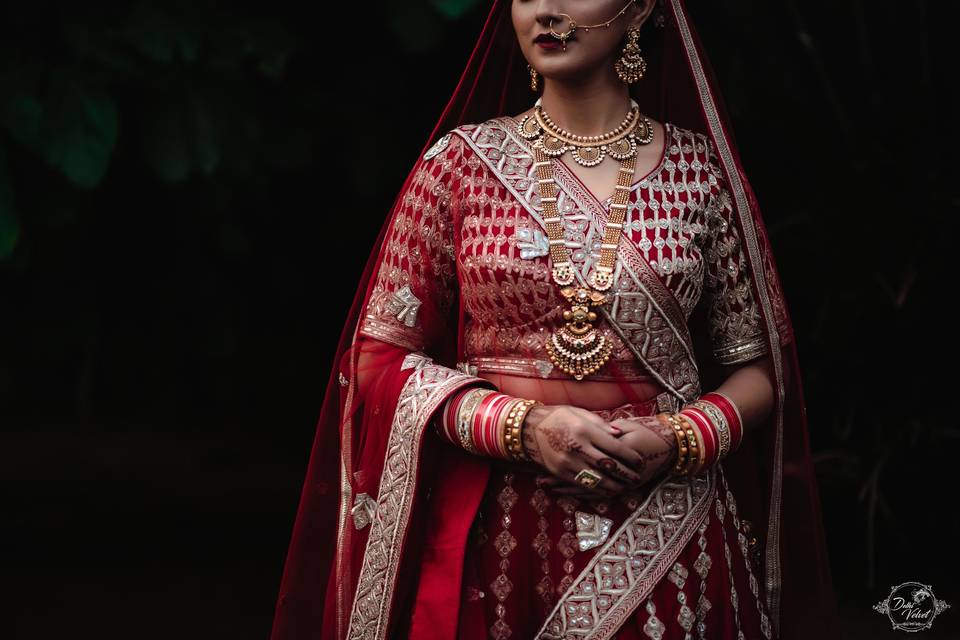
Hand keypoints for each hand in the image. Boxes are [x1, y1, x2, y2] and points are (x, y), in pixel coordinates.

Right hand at [521, 404, 644, 498]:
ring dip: (614, 485)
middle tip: (637, 477)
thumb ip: (601, 424)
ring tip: (625, 487)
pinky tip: (607, 490)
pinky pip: (583, 485)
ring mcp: (568, 462)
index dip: (630, 456)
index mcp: (584, 430)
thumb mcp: (579, 412)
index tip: (640, 461)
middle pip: (608, 466)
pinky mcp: (560, 472)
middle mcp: (577, 447)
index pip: (614, 447)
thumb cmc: (557, 416)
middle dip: (626, 474)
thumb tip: (619, 434)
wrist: (528, 428)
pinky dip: (597, 489)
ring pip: (597, 479)